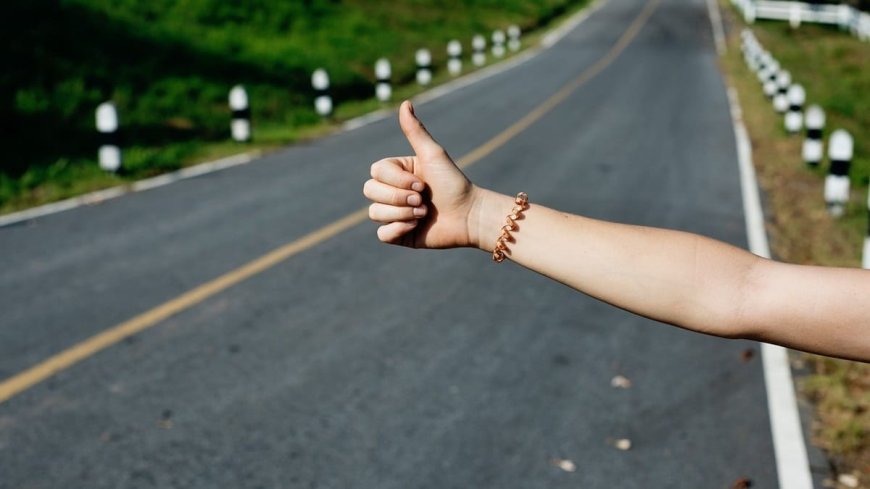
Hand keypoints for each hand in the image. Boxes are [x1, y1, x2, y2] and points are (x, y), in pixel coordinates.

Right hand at [364, 101, 479, 248]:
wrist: (469, 216)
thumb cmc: (453, 183)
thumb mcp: (433, 154)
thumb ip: (416, 131)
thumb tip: (405, 103)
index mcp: (397, 172)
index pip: (375, 172)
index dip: (396, 180)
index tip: (422, 183)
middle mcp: (393, 191)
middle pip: (370, 191)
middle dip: (398, 198)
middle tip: (423, 200)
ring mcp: (394, 213)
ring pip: (374, 213)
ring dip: (401, 213)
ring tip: (423, 214)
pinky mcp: (399, 234)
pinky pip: (382, 235)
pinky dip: (398, 230)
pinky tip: (416, 227)